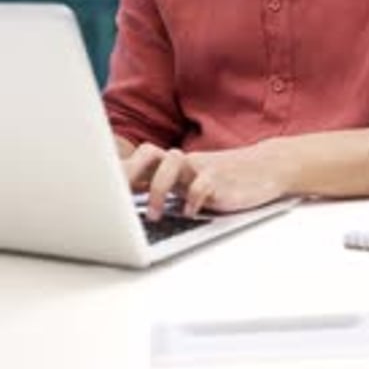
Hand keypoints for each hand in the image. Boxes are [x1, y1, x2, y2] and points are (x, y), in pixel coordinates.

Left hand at [122, 139, 291, 218]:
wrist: (268, 167)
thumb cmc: (227, 179)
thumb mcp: (195, 183)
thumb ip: (171, 190)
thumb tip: (134, 212)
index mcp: (175, 165)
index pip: (141, 159)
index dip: (120, 170)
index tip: (100, 191)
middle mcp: (185, 163)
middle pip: (149, 154)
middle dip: (130, 175)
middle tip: (119, 200)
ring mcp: (202, 169)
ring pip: (171, 163)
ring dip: (158, 189)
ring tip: (156, 215)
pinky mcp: (220, 180)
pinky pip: (201, 186)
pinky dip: (192, 201)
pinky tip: (191, 214)